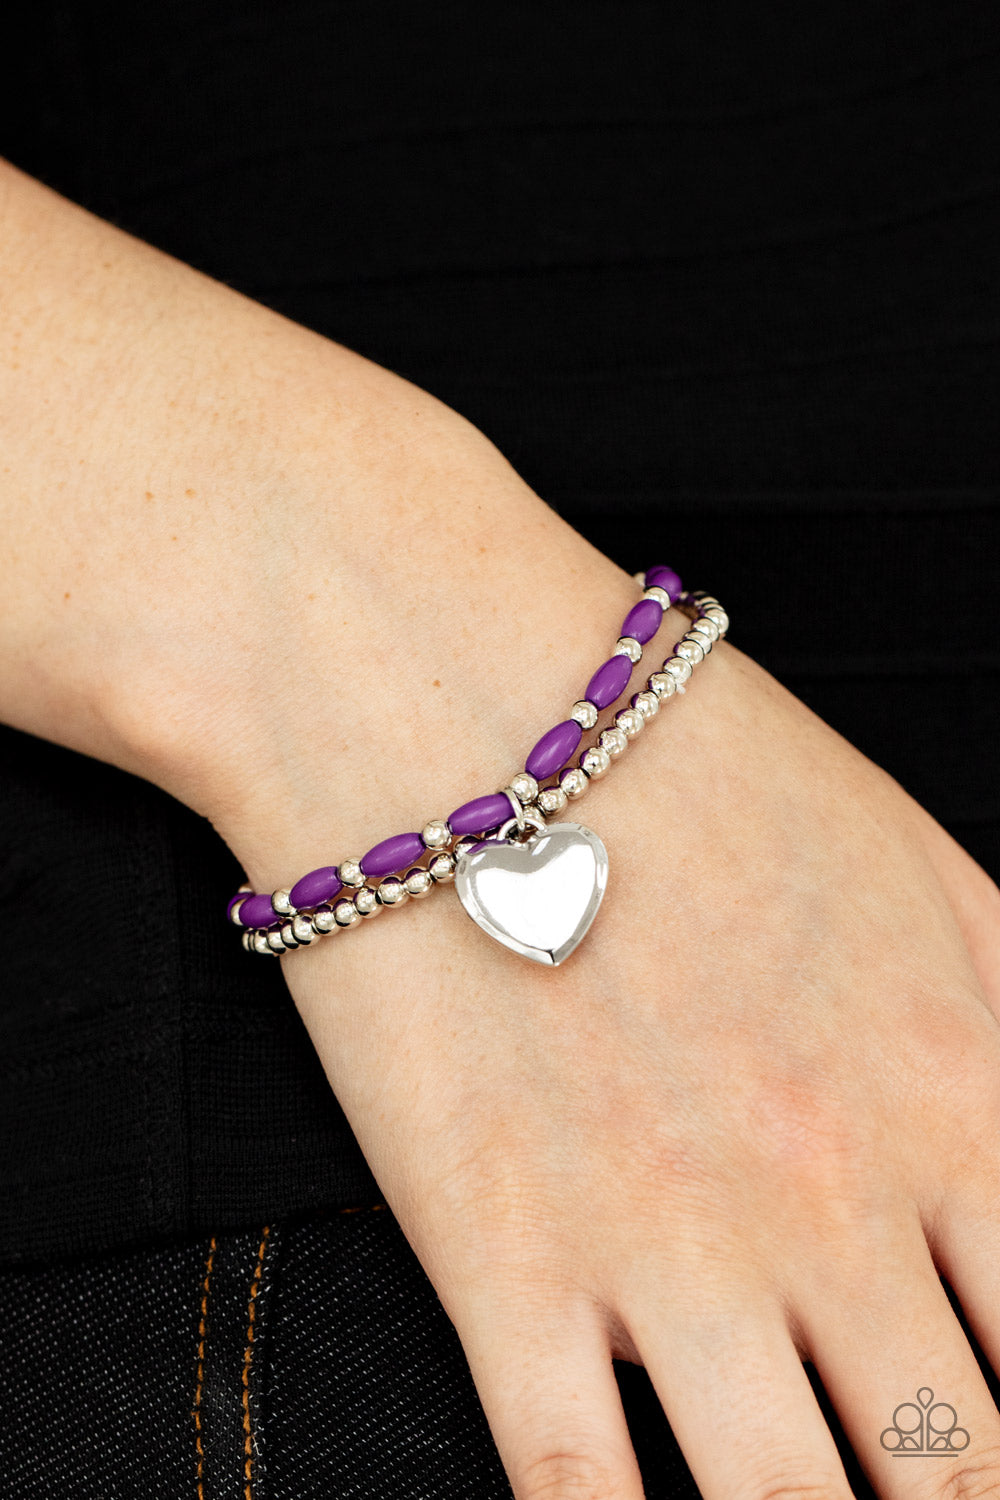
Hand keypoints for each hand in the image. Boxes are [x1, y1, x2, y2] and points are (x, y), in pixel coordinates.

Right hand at [265, 630, 999, 1499]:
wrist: (452, 697)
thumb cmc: (684, 765)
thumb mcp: (924, 866)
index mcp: (951, 1099)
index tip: (997, 1442)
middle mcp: (831, 1201)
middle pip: (955, 1464)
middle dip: (957, 1498)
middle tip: (921, 1484)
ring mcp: (665, 1246)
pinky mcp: (501, 1260)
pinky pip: (583, 1493)